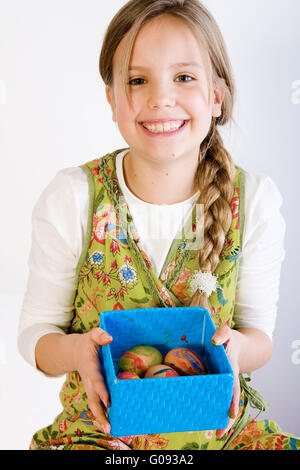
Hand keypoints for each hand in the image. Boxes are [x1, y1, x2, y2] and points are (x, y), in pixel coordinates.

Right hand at [74, 327, 112, 433]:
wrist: (74, 351)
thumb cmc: (88, 343)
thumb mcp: (92, 335)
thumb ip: (99, 335)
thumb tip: (109, 338)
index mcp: (90, 367)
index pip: (96, 380)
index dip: (102, 390)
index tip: (108, 401)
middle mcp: (89, 380)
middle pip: (93, 399)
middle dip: (100, 413)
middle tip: (109, 427)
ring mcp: (89, 386)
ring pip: (94, 404)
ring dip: (101, 417)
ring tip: (110, 430)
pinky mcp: (92, 389)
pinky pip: (96, 403)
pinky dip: (102, 413)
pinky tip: (110, 422)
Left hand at [211, 324, 240, 438]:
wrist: (236, 343)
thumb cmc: (230, 338)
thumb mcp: (228, 333)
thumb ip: (223, 334)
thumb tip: (214, 340)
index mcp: (232, 370)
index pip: (233, 387)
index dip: (232, 400)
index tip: (232, 413)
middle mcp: (228, 381)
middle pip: (228, 401)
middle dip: (226, 418)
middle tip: (220, 433)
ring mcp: (223, 385)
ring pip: (221, 402)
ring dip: (218, 415)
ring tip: (214, 433)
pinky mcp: (216, 385)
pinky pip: (213, 396)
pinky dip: (209, 405)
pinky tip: (199, 414)